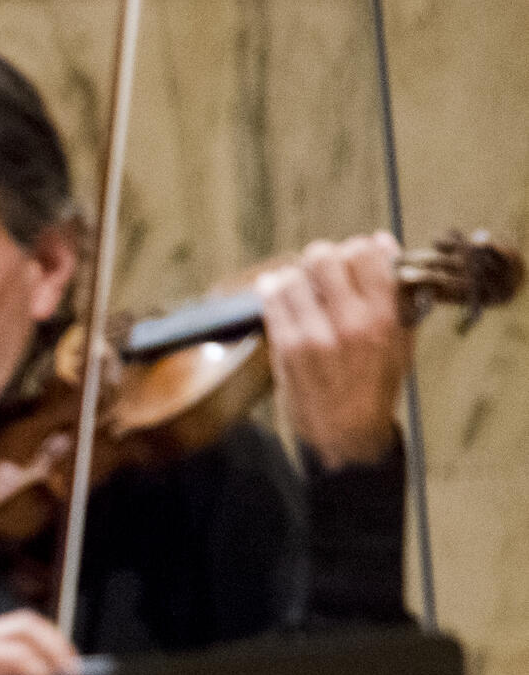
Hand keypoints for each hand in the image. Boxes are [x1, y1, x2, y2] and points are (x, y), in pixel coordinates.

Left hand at [257, 232, 409, 469]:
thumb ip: (398, 290)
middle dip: (321, 260)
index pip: (366, 252)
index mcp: (387, 316)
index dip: (357, 249)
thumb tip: (382, 242)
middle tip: (322, 273)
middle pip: (324, 257)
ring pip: (291, 276)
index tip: (353, 260)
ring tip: (301, 289)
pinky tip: (279, 295)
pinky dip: (272, 291)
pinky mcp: (286, 348)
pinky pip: (271, 301)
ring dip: (294, 277)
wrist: (348, 432)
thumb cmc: (377, 382)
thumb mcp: (403, 337)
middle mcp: (352, 323)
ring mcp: (315, 335)